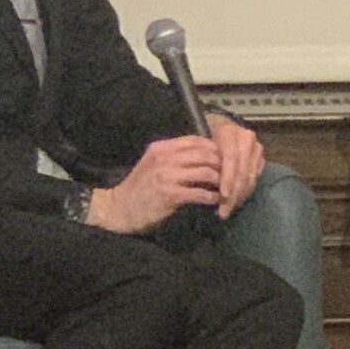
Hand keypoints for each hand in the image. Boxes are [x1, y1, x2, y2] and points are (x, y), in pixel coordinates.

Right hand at [88, 135, 223, 233]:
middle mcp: (165, 158)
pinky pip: (200, 193)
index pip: (196, 140)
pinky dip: (212, 197)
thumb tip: (202, 152)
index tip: (223, 157)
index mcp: (161, 148)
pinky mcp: (171, 195)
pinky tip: (215, 200)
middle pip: (205, 154)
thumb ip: (173, 155)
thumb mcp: (153, 163)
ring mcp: (167, 176)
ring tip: (225, 187)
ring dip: (220, 181)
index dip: (214, 148)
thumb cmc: (140, 187)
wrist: (120, 208)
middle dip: (221, 164)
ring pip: (206, 172)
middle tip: (229, 173)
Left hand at [207, 112, 265, 218]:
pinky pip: (255, 177)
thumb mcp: (199, 143)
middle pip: (242, 170)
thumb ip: (201, 159)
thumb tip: (197, 183)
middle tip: (224, 211)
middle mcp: (246, 138)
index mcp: (230, 132)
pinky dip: (246, 190)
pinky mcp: (261, 156)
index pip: (231, 158)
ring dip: (240, 195)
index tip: (222, 195)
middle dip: (234, 193)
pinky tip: (237, 200)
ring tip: (228, 209)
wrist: (221, 124)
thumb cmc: (204, 137)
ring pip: (251, 176)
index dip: (228, 178)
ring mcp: (256, 147)